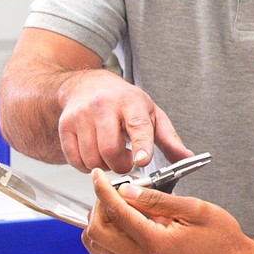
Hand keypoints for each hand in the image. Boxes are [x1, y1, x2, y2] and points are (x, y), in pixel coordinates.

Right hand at [56, 70, 189, 171]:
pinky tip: (95, 154)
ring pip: (92, 158)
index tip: (142, 161)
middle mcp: (103, 106)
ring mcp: (81, 115)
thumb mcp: (152, 115)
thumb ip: (169, 139)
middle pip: (111, 149)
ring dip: (104, 166)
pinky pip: (75, 160)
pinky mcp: (65, 126)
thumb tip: (187, 159)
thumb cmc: (124, 102)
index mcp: (131, 103)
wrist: (88, 86)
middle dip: (122, 165)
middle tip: (126, 160)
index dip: (140, 146)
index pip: (137, 125)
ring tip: (111, 155)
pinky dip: (87, 165)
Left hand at [81, 171, 250, 253]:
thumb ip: (158, 200)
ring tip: (119, 205)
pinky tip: (125, 224)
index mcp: (157, 244)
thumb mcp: (195, 210)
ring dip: (103, 223)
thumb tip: (128, 190)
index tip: (98, 176)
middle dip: (99, 207)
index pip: (117, 213)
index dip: (103, 190)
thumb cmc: (224, 242)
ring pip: (102, 248)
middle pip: (99, 234)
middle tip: (112, 191)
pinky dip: (111, 239)